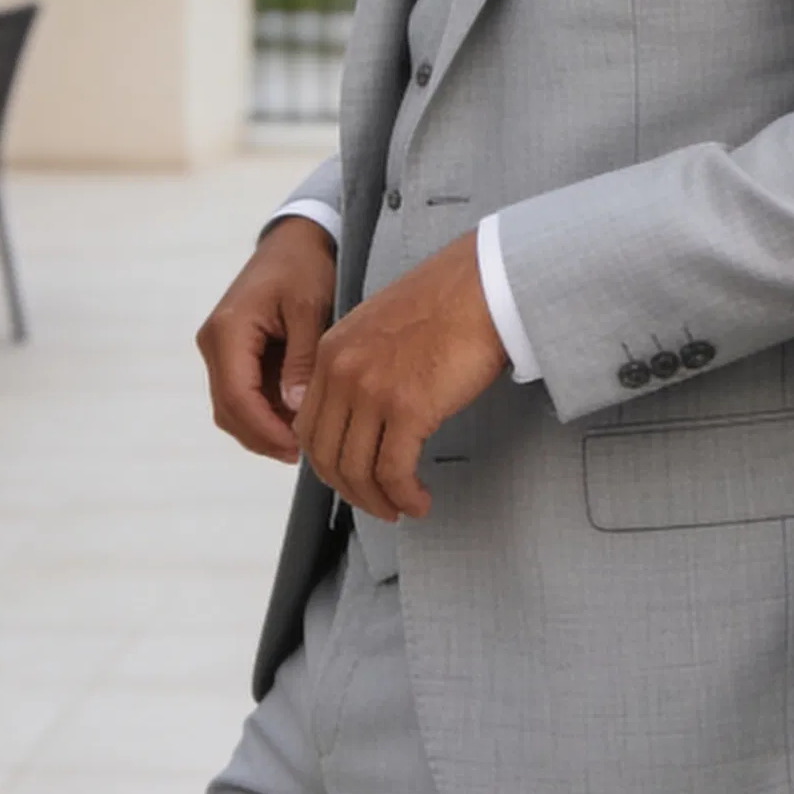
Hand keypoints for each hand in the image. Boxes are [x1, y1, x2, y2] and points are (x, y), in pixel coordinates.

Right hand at [196, 217, 337, 460]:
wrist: (295, 241)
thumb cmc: (305, 268)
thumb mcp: (310, 308)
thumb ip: (302, 358)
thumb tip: (295, 410)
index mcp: (227, 330)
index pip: (237, 397)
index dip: (266, 429)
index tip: (301, 447)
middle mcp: (213, 344)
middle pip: (229, 410)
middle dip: (265, 436)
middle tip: (307, 451)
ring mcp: (219, 351)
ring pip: (233, 409)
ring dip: (264, 428)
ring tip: (305, 439)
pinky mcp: (231, 355)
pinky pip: (242, 396)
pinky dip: (265, 413)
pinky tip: (298, 419)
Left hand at [295, 232, 508, 521]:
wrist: (484, 285)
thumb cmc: (446, 304)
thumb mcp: (380, 328)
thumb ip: (358, 366)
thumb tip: (360, 415)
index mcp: (331, 352)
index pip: (309, 426)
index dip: (328, 462)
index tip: (352, 476)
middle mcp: (341, 373)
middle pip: (326, 455)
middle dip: (350, 490)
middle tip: (376, 503)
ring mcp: (371, 391)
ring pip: (356, 470)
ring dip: (378, 500)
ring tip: (402, 508)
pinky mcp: (407, 408)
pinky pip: (393, 472)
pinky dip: (404, 496)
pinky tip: (420, 501)